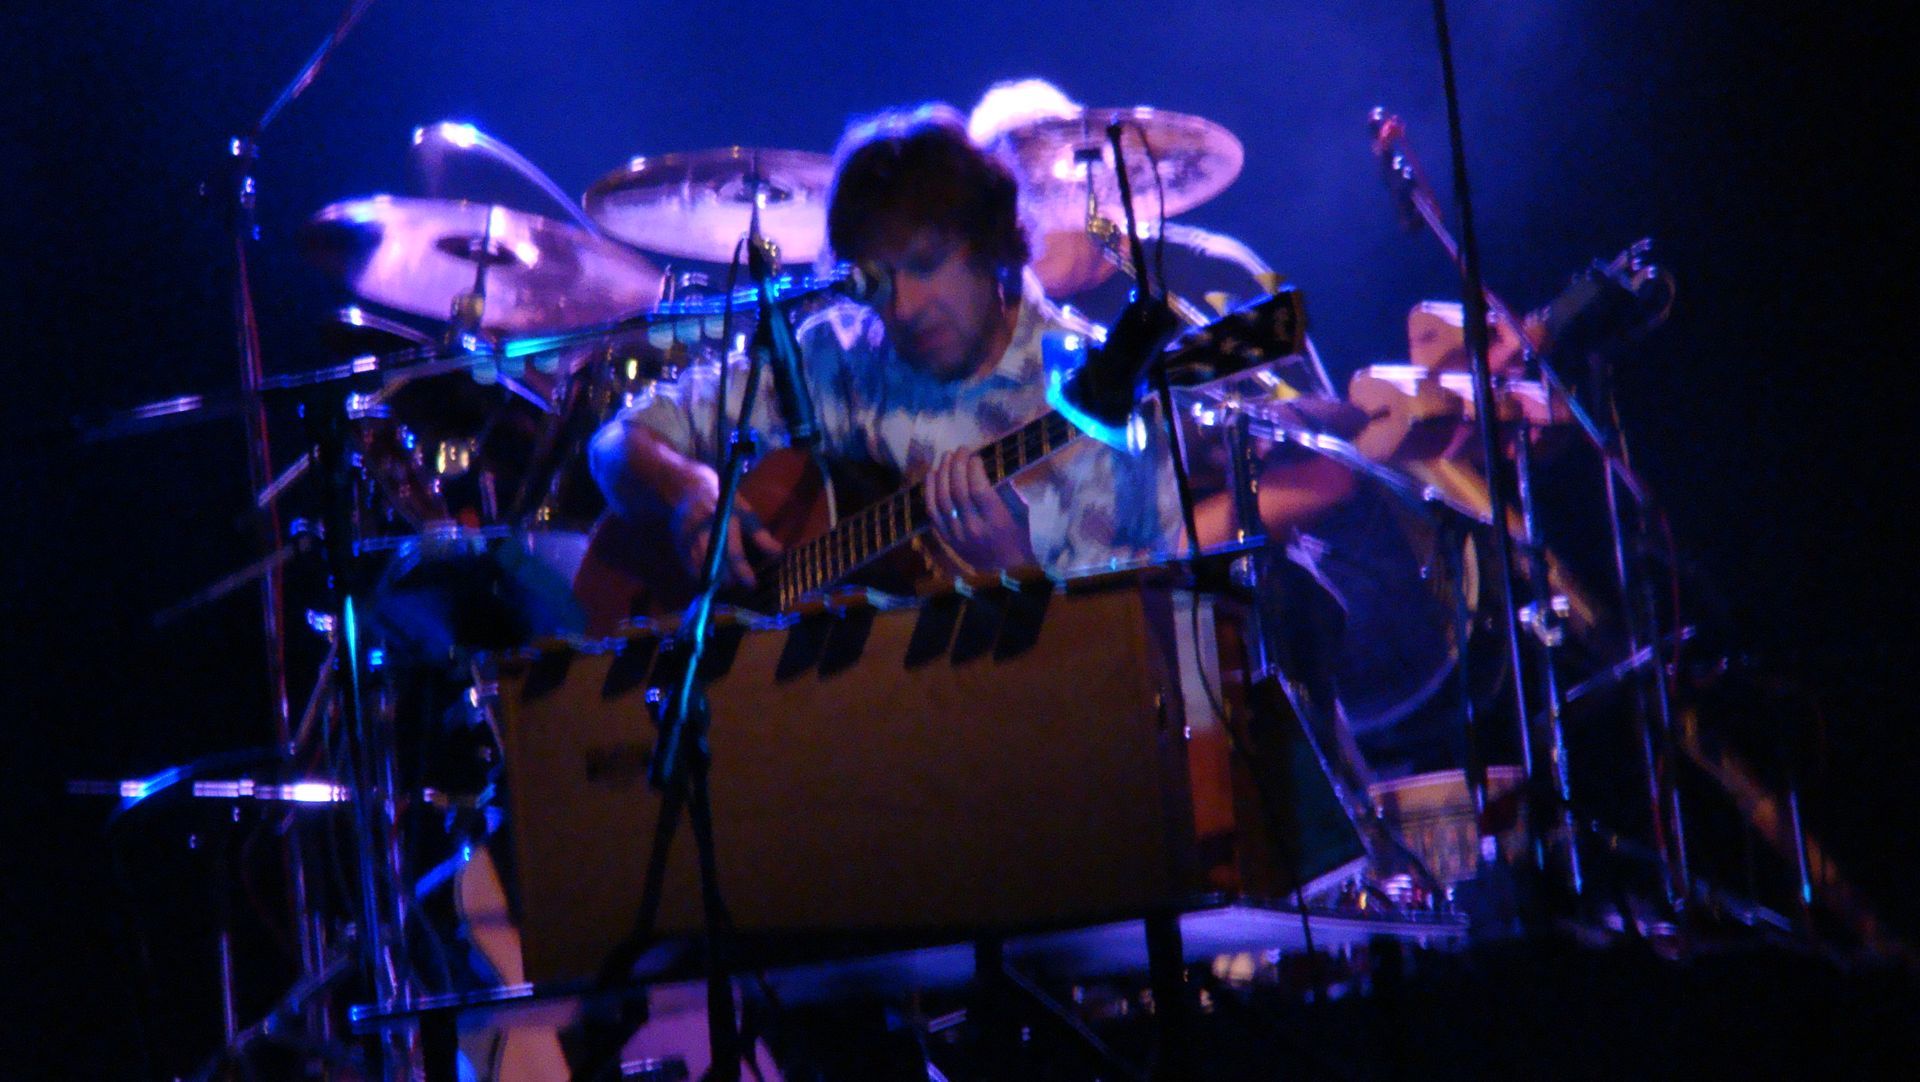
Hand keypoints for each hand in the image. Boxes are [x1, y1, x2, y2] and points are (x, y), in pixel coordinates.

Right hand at [665, 463, 781, 587]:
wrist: (687, 488)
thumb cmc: (721, 500)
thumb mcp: (743, 510)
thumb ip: (759, 533)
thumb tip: (778, 553)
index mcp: (724, 521)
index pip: (734, 554)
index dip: (744, 573)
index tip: (752, 585)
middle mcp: (704, 532)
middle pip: (716, 566)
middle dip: (730, 580)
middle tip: (741, 585)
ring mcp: (689, 540)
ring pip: (702, 570)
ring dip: (716, 581)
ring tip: (729, 584)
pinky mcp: (680, 547)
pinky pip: (690, 569)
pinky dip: (702, 577)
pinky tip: (713, 579)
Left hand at [922, 450, 1032, 574]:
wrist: (1006, 570)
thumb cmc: (1018, 535)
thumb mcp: (1020, 511)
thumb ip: (1005, 488)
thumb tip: (988, 463)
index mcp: (996, 520)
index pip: (978, 489)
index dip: (973, 468)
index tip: (975, 455)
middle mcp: (973, 528)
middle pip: (958, 491)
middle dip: (957, 465)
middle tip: (960, 449)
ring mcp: (957, 535)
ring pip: (942, 499)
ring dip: (942, 474)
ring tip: (946, 456)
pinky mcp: (946, 538)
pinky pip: (932, 513)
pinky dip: (929, 491)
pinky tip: (932, 475)